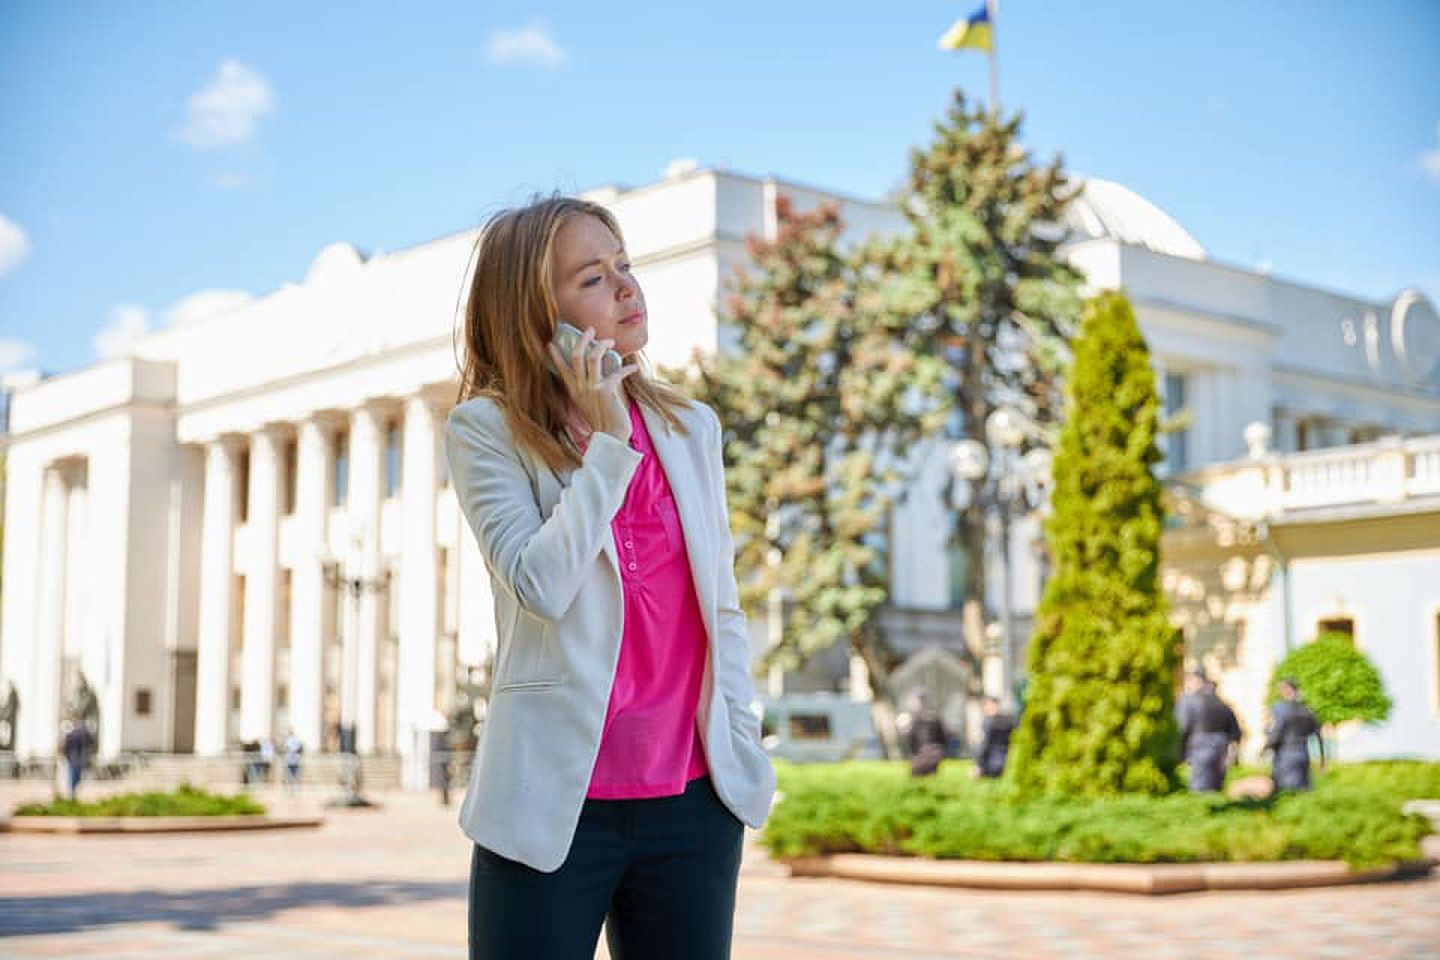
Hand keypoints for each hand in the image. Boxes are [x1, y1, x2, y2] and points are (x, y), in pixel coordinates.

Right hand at [547, 325, 638, 443]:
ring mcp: (592, 388)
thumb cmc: (603, 421)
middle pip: (576, 355)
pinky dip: (626, 368)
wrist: (610, 437)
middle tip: (590, 330)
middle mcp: (580, 387)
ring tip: (610, 341)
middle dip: (583, 339)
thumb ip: (590, 390)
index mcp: (574, 390)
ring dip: (602, 345)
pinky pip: (616, 372)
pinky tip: (633, 368)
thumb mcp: (589, 404)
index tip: (551, 344)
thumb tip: (599, 376)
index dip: (556, 355)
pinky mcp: (605, 391)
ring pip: (593, 357)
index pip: (562, 369)